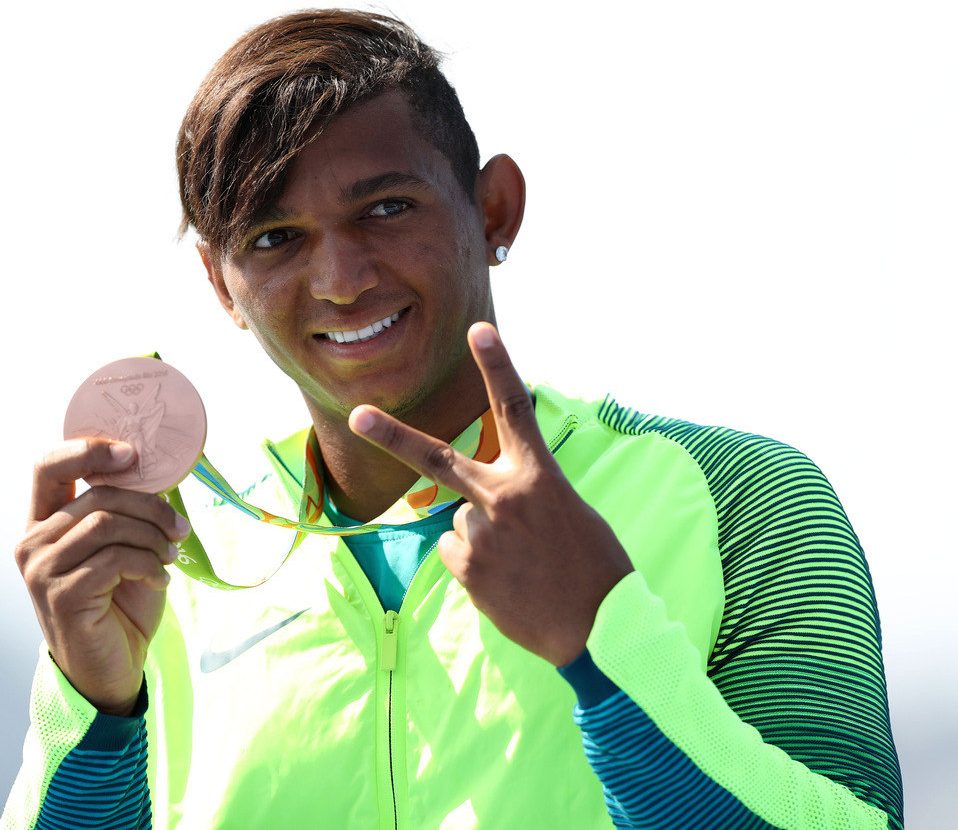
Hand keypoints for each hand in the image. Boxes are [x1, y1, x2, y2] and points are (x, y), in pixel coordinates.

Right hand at [15, 439, 188, 714]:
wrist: (111, 670)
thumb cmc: (119, 606)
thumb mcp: (124, 549)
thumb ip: (126, 513)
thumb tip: (162, 469)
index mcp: (43, 524)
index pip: (47, 466)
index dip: (87, 450)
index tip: (131, 454)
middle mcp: (32, 543)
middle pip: (96, 497)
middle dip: (150, 507)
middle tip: (179, 528)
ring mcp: (41, 571)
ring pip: (106, 524)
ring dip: (152, 536)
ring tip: (170, 555)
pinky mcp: (61, 595)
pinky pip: (114, 559)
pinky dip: (148, 564)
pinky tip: (160, 580)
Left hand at [349, 322, 633, 665]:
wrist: (600, 627)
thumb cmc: (594, 567)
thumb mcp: (569, 513)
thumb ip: (524, 495)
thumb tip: (479, 507)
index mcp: (540, 477)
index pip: (515, 409)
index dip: (497, 366)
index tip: (480, 329)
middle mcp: (504, 497)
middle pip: (437, 460)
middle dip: (392, 436)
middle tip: (358, 414)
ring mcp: (482, 534)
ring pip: (462, 522)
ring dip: (485, 540)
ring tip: (523, 566)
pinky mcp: (468, 569)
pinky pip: (458, 553)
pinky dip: (478, 567)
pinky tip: (509, 583)